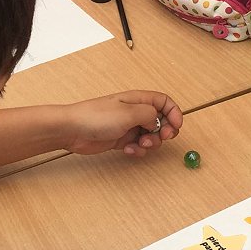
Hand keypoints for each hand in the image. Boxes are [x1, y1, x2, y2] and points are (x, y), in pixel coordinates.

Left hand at [63, 90, 181, 156]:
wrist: (73, 130)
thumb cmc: (96, 116)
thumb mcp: (129, 112)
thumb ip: (150, 114)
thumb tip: (158, 121)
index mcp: (138, 99)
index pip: (164, 101)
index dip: (174, 112)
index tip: (177, 126)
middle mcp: (135, 111)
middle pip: (161, 120)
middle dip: (165, 131)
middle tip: (162, 138)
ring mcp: (128, 126)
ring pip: (151, 135)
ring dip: (150, 143)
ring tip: (140, 144)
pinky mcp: (121, 139)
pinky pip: (138, 145)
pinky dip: (137, 150)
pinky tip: (128, 150)